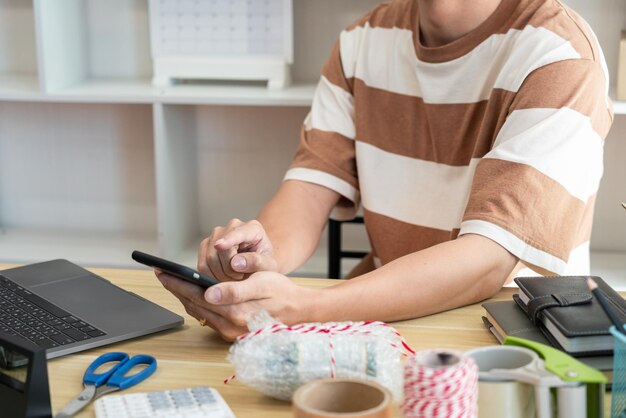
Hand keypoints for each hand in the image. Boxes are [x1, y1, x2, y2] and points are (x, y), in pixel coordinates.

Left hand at [156, 270, 315, 340]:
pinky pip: (207, 317)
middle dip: (176, 288)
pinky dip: (197, 304)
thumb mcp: (261, 283)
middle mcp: (228, 327)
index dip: (177, 282)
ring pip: (198, 312)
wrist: (298, 312)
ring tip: (174, 281)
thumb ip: (234, 290)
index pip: (196, 296)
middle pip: (193, 305)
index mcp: (234, 313)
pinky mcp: (231, 334)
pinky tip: (194, 293)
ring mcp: (229, 333)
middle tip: (162, 273)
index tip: (162, 271)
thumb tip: (208, 293)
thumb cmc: (282, 293)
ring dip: (185, 296)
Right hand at [198, 218, 277, 281]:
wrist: (257, 265)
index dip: (228, 239)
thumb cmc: (264, 264)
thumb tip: (235, 263)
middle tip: (240, 278)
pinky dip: (211, 276)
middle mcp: (233, 226)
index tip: (220, 246)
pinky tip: (222, 279)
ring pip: (209, 258)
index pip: (238, 233)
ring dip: (220, 275)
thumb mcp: (269, 266)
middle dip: (228, 271)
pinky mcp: (206, 245)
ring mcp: (217, 234)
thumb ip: (257, 262)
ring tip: (234, 278)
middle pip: (220, 250)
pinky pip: (202, 265)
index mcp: (252, 228)